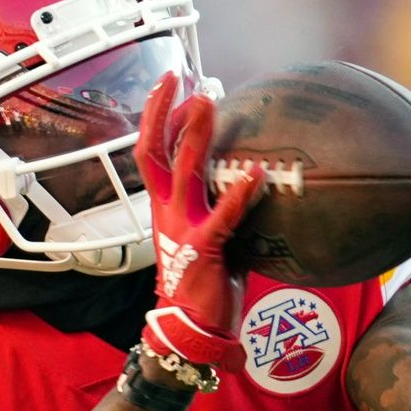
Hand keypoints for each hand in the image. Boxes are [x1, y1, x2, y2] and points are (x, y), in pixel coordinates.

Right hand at [134, 73, 263, 372]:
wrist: (188, 334)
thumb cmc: (204, 291)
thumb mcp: (213, 244)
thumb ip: (227, 216)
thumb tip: (254, 193)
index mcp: (165, 210)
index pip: (153, 154)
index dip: (159, 119)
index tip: (173, 87)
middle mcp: (167, 213)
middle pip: (155, 151)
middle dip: (163, 111)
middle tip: (179, 76)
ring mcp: (182, 228)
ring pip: (182, 170)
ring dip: (194, 132)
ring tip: (208, 100)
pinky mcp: (204, 248)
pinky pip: (223, 215)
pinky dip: (240, 192)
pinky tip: (257, 173)